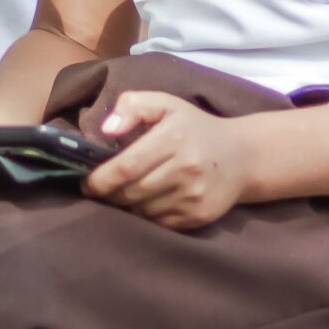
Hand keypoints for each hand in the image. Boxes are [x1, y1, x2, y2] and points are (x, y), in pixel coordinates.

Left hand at [84, 94, 259, 229]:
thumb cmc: (194, 127)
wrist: (242, 156)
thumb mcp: (165, 104)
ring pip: (142, 212)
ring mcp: (193, 196)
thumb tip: (106, 130)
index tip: (86, 183)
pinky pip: (159, 224)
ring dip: (126, 207)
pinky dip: (146, 216)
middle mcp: (185, 169)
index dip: (100, 180)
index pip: (126, 167)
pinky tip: (146, 203)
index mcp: (173, 138)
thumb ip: (132, 106)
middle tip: (100, 190)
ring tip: (123, 195)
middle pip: (130, 193)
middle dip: (109, 195)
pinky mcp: (199, 216)